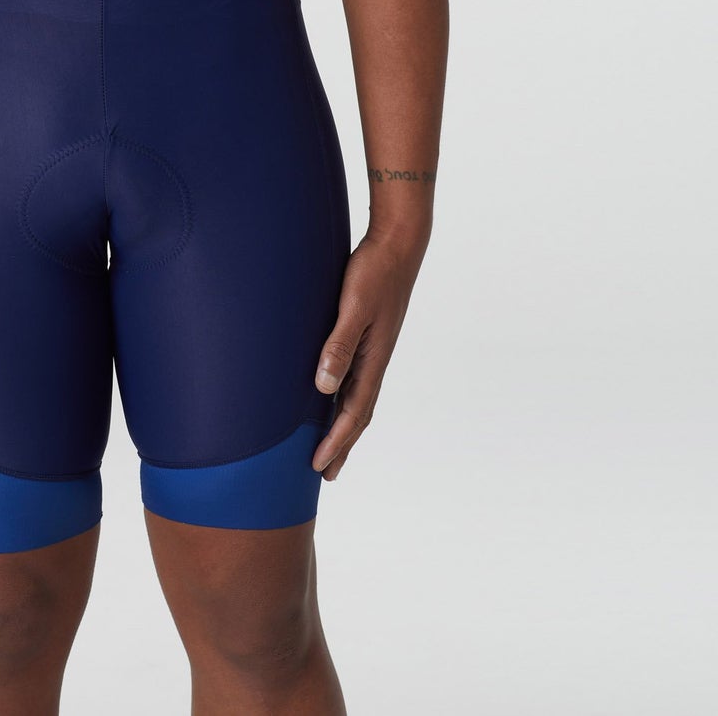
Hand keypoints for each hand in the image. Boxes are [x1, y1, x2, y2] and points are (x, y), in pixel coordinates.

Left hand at [310, 228, 425, 479]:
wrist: (397, 244)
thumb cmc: (374, 273)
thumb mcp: (354, 308)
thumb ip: (339, 346)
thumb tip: (325, 388)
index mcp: (374, 360)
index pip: (354, 413)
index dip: (337, 442)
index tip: (319, 467)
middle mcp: (375, 359)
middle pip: (358, 413)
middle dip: (342, 444)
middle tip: (324, 472)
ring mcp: (374, 348)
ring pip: (357, 396)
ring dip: (343, 423)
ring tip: (329, 443)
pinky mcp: (369, 333)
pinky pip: (355, 375)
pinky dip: (343, 395)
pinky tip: (332, 393)